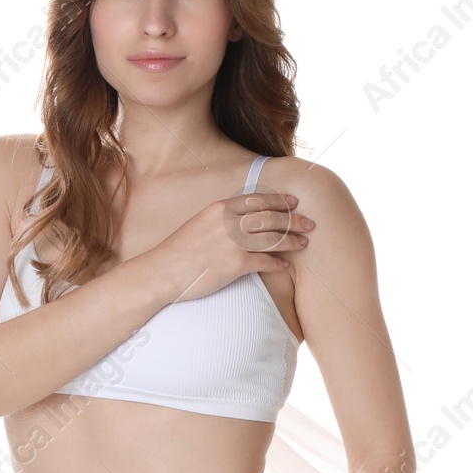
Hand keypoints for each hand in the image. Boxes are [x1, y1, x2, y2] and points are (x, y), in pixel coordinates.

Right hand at [148, 191, 313, 305]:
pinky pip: (265, 261)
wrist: (163, 271)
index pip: (257, 200)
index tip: (294, 203)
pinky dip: (278, 262)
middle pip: (270, 217)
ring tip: (304, 243)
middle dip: (293, 219)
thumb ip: (222, 219)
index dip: (279, 201)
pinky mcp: (236, 264)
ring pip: (273, 237)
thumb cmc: (179, 252)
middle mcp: (229, 222)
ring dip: (291, 240)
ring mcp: (234, 242)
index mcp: (220, 208)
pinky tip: (285, 265)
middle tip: (309, 223)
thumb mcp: (200, 224)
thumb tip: (241, 220)